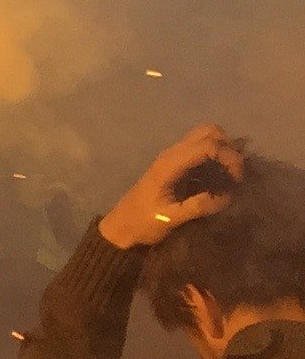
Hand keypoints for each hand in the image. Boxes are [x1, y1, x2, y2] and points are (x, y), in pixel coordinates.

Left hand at [100, 124, 244, 248]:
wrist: (121, 226)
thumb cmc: (142, 222)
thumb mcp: (170, 219)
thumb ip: (197, 207)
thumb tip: (227, 197)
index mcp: (170, 164)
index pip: (207, 145)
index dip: (229, 158)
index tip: (237, 180)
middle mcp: (172, 154)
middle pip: (209, 131)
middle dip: (229, 148)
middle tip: (235, 173)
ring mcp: (173, 157)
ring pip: (204, 137)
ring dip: (223, 150)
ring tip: (231, 175)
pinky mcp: (176, 165)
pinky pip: (200, 150)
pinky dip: (216, 156)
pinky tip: (220, 177)